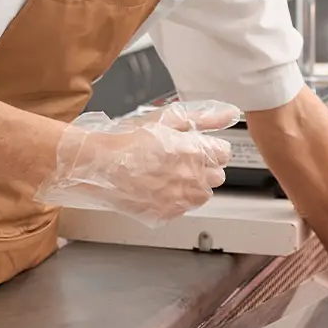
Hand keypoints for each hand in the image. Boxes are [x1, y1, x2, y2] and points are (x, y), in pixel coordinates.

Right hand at [36, 101, 240, 226]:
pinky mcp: (166, 214)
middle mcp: (192, 178)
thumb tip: (231, 114)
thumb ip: (204, 118)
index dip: (209, 147)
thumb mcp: (168, 118)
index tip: (194, 146)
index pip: (224, 153)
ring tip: (168, 174)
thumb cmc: (128, 139)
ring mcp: (179, 199)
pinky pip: (183, 209)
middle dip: (204, 167)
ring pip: (202, 195)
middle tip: (178, 159)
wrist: (97, 164)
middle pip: (217, 176)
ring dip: (192, 185)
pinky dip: (175, 200)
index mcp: (196, 152)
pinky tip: (158, 188)